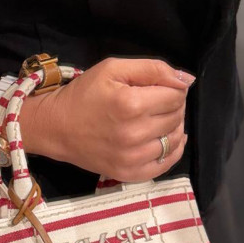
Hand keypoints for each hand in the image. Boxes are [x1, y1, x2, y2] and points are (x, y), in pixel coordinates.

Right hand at [19, 57, 194, 182]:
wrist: (56, 127)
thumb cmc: (84, 94)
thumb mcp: (113, 69)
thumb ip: (152, 69)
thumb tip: (186, 80)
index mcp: (131, 104)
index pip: (176, 95)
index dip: (171, 87)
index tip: (157, 87)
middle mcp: (134, 134)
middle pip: (177, 116)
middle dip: (172, 105)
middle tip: (153, 101)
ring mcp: (132, 158)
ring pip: (175, 139)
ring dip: (172, 126)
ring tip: (155, 119)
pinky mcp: (130, 174)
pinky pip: (166, 163)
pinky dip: (172, 150)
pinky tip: (162, 139)